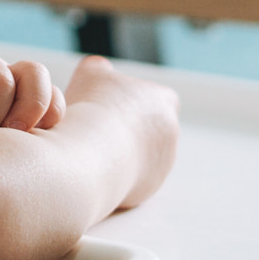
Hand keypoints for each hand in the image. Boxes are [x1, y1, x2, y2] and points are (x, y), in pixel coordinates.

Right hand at [64, 56, 179, 208]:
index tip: (108, 106)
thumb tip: (99, 69)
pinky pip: (131, 181)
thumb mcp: (90, 72)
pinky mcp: (147, 190)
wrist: (88, 158)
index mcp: (163, 101)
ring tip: (91, 152)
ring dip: (123, 156)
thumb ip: (99, 69)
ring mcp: (161, 165)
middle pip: (151, 130)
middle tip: (97, 131)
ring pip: (142, 157)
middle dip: (129, 130)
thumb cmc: (92, 109)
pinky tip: (94, 170)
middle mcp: (170, 133)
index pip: (157, 97)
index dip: (130, 101)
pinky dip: (116, 177)